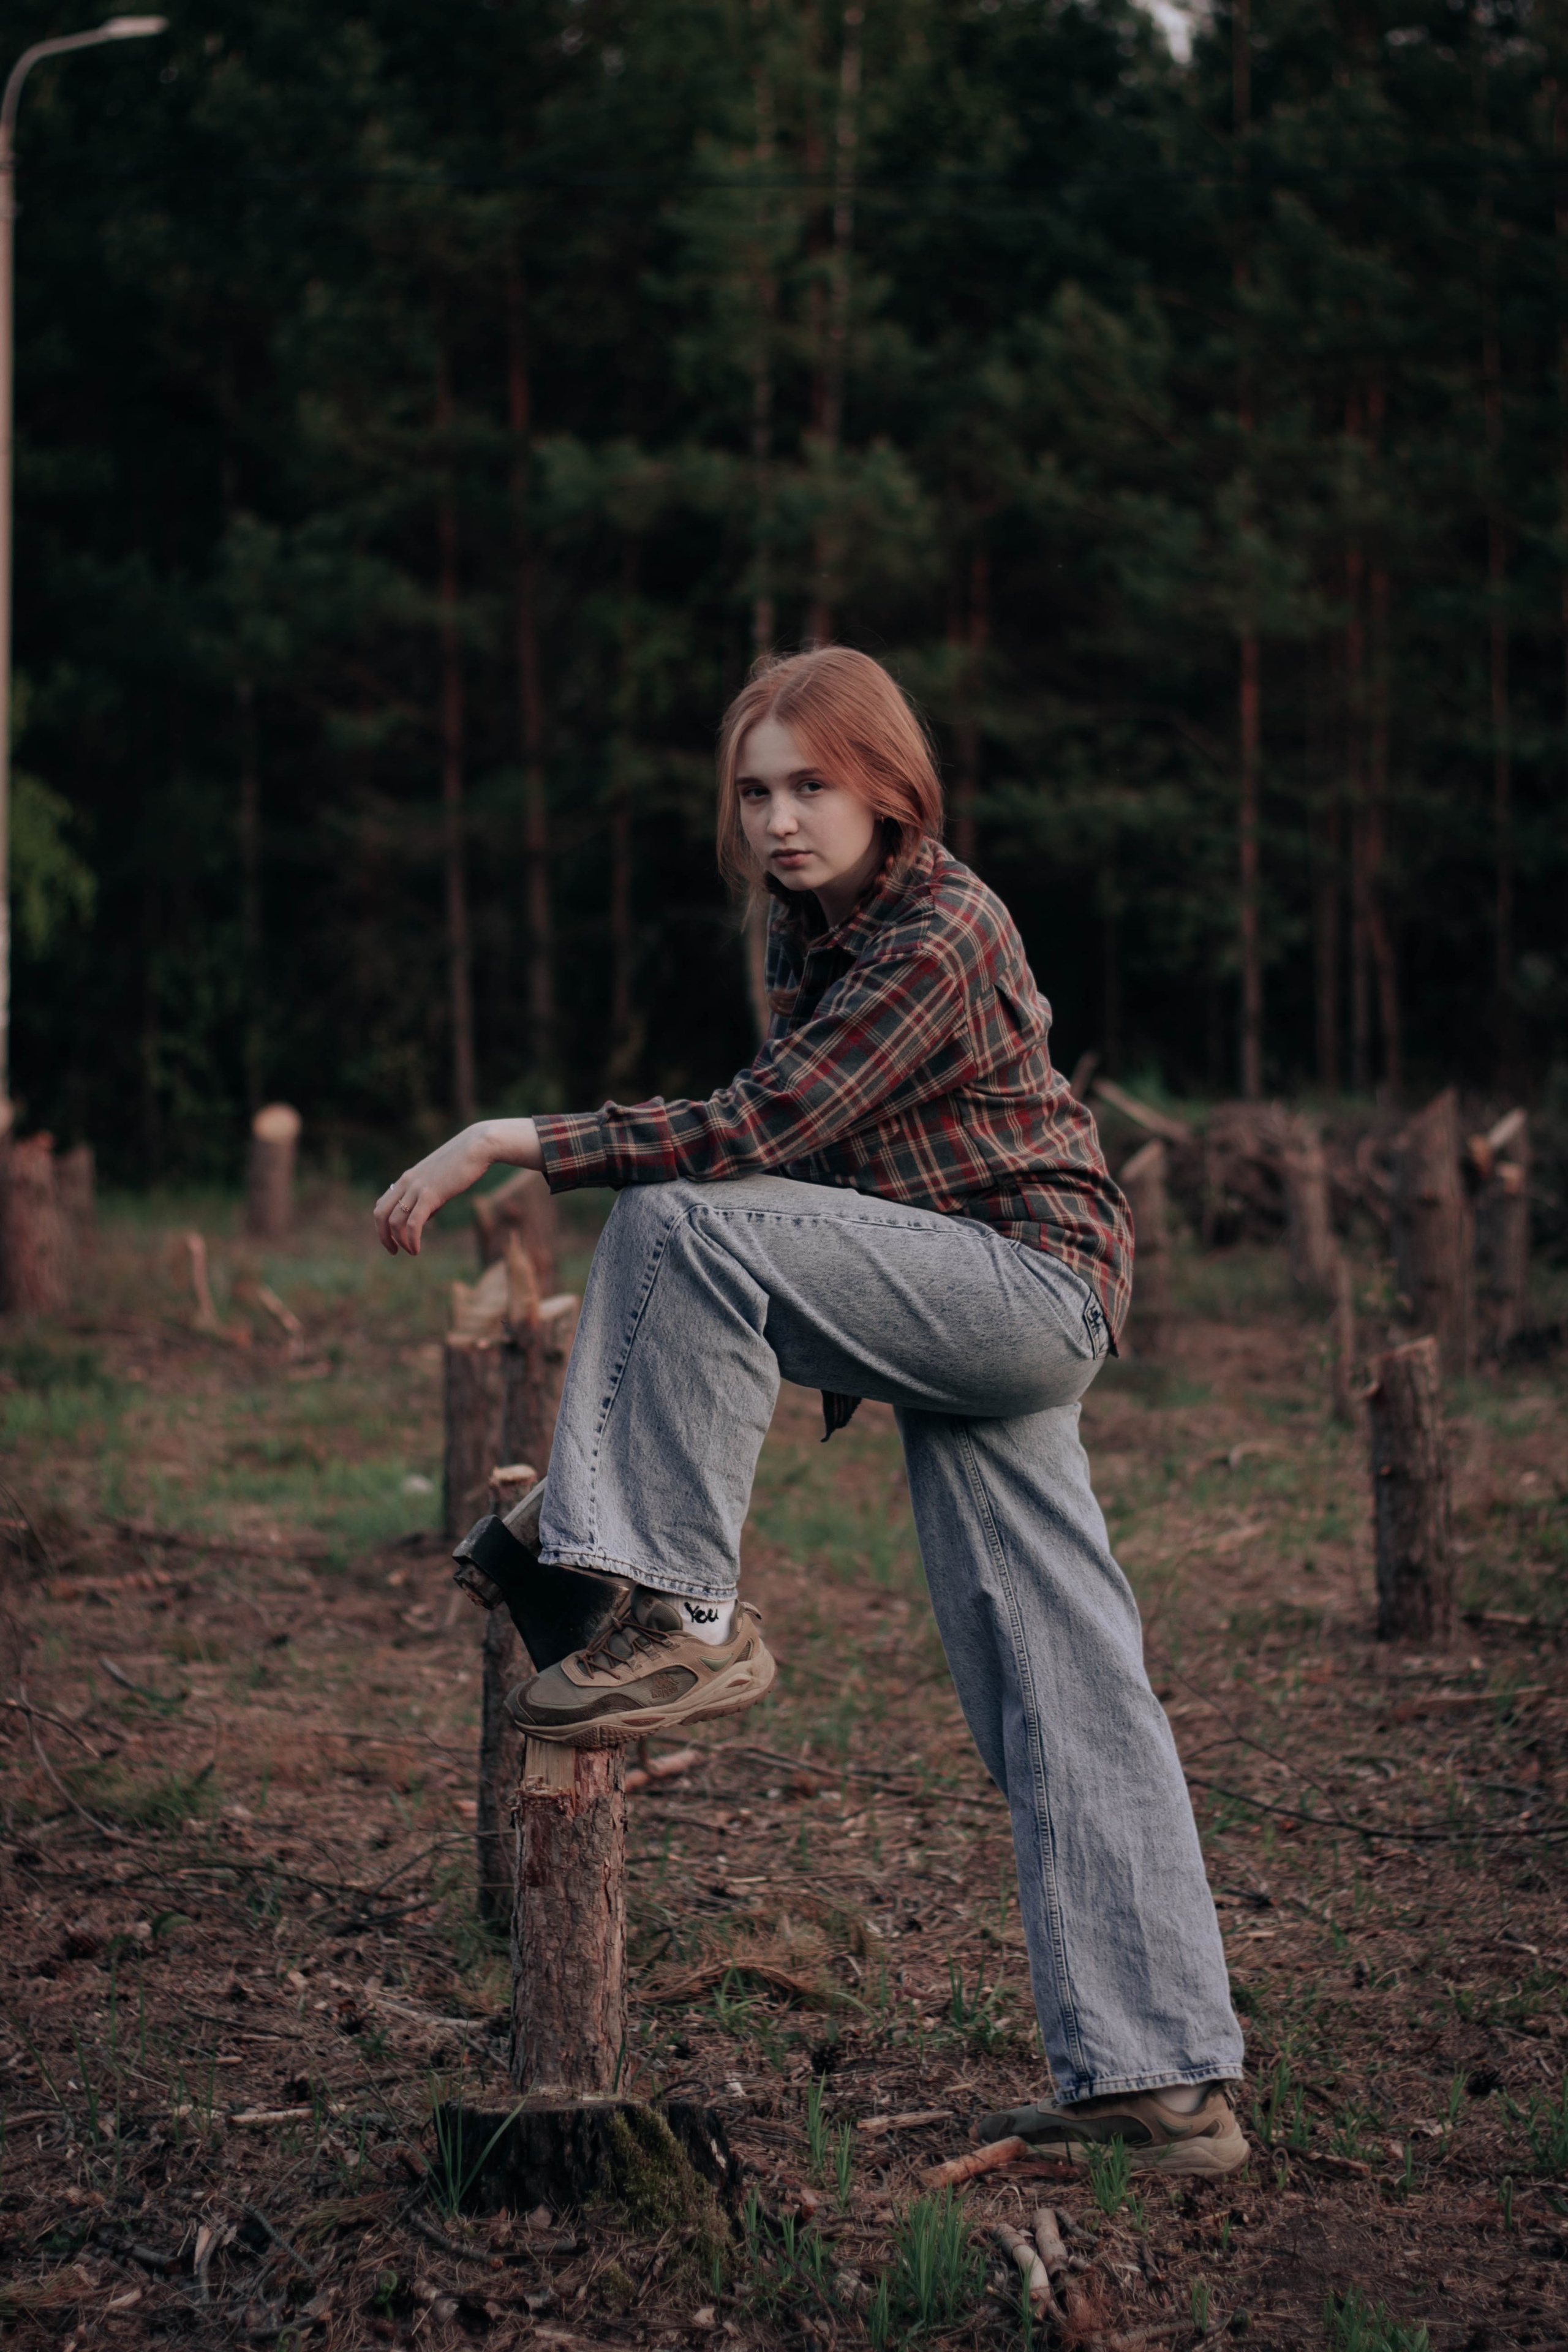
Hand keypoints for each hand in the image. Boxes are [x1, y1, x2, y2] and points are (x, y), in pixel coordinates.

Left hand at [373, 1123, 501, 1255]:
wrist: (477, 1146)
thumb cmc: (463, 1162)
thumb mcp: (439, 1180)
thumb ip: (427, 1198)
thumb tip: (424, 1219)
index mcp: (407, 1179)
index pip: (382, 1204)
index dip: (383, 1225)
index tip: (393, 1238)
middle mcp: (406, 1182)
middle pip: (380, 1213)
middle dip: (383, 1236)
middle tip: (394, 1251)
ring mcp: (416, 1188)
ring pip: (394, 1221)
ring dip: (399, 1241)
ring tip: (411, 1251)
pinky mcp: (430, 1194)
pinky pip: (413, 1223)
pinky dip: (412, 1240)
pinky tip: (417, 1249)